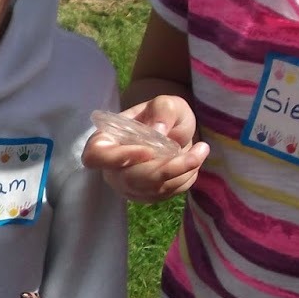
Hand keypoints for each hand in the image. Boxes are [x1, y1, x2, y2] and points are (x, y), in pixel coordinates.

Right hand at [82, 97, 208, 202]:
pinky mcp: (145, 195)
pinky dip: (185, 178)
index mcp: (106, 141)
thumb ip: (162, 110)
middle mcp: (112, 168)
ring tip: (201, 150)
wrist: (171, 130)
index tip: (148, 150)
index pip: (97, 157)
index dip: (118, 158)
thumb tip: (158, 132)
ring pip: (153, 189)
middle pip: (131, 179)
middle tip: (198, 152)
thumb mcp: (165, 103)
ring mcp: (127, 185)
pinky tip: (193, 162)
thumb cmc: (162, 114)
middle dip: (168, 168)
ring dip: (183, 172)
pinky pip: (166, 194)